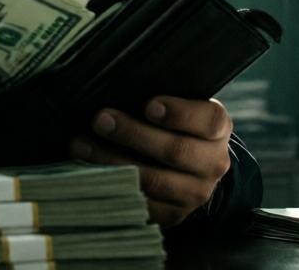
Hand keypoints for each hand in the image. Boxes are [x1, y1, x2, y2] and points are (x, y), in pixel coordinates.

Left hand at [68, 96, 232, 226]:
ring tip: (81, 145)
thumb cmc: (177, 126)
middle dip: (133, 134)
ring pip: (153, 180)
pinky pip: (141, 205)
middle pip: (174, 151)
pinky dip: (111, 187)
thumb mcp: (181, 107)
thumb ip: (160, 99)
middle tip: (101, 119)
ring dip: (112, 161)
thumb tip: (118, 83)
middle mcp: (213, 164)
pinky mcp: (173, 215)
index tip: (148, 105)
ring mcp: (194, 193)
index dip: (179, 113)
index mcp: (217, 130)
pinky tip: (87, 171)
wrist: (194, 170)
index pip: (208, 121)